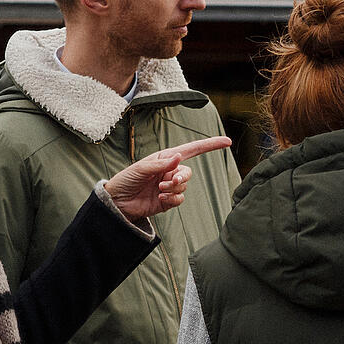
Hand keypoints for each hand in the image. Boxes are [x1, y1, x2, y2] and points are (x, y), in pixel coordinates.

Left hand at [104, 136, 231, 223]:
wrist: (117, 202)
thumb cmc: (126, 180)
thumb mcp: (141, 168)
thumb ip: (160, 164)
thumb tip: (178, 157)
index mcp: (165, 158)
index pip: (191, 149)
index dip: (209, 145)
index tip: (226, 142)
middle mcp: (169, 171)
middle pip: (188, 172)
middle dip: (182, 176)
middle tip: (169, 181)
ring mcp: (169, 186)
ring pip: (184, 186)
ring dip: (174, 187)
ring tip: (159, 189)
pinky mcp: (168, 201)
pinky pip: (180, 198)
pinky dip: (173, 198)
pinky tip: (161, 197)